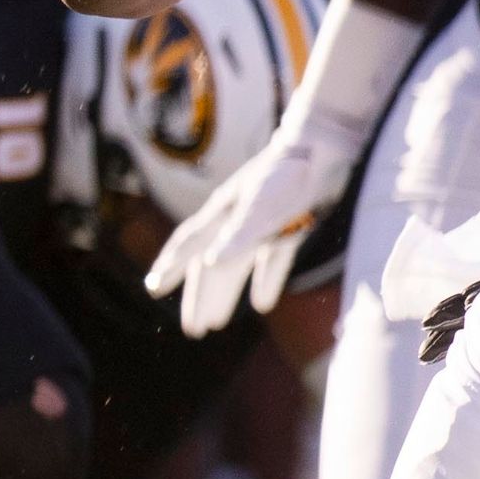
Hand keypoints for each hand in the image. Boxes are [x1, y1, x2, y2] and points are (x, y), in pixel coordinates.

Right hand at [144, 110, 364, 335]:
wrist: (326, 148)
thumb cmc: (289, 175)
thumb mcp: (262, 206)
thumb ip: (237, 235)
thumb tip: (209, 264)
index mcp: (221, 215)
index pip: (189, 246)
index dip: (170, 267)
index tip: (153, 288)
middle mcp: (234, 223)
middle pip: (211, 267)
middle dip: (200, 298)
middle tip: (193, 330)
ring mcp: (260, 226)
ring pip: (236, 268)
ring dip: (227, 296)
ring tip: (217, 324)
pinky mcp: (286, 229)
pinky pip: (270, 263)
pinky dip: (265, 283)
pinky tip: (263, 304)